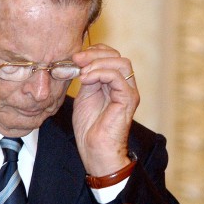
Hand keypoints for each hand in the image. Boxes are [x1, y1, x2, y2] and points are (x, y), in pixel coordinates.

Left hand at [71, 44, 138, 176]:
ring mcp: (128, 92)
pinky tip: (86, 79)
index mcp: (115, 84)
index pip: (111, 56)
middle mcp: (125, 86)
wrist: (95, 151)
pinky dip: (100, 73)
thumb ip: (87, 78)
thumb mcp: (84, 96)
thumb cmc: (90, 129)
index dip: (94, 52)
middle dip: (94, 54)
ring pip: (121, 63)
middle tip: (76, 60)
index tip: (75, 58)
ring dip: (98, 63)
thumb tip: (81, 61)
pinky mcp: (128, 99)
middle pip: (117, 56)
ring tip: (82, 73)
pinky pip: (118, 77)